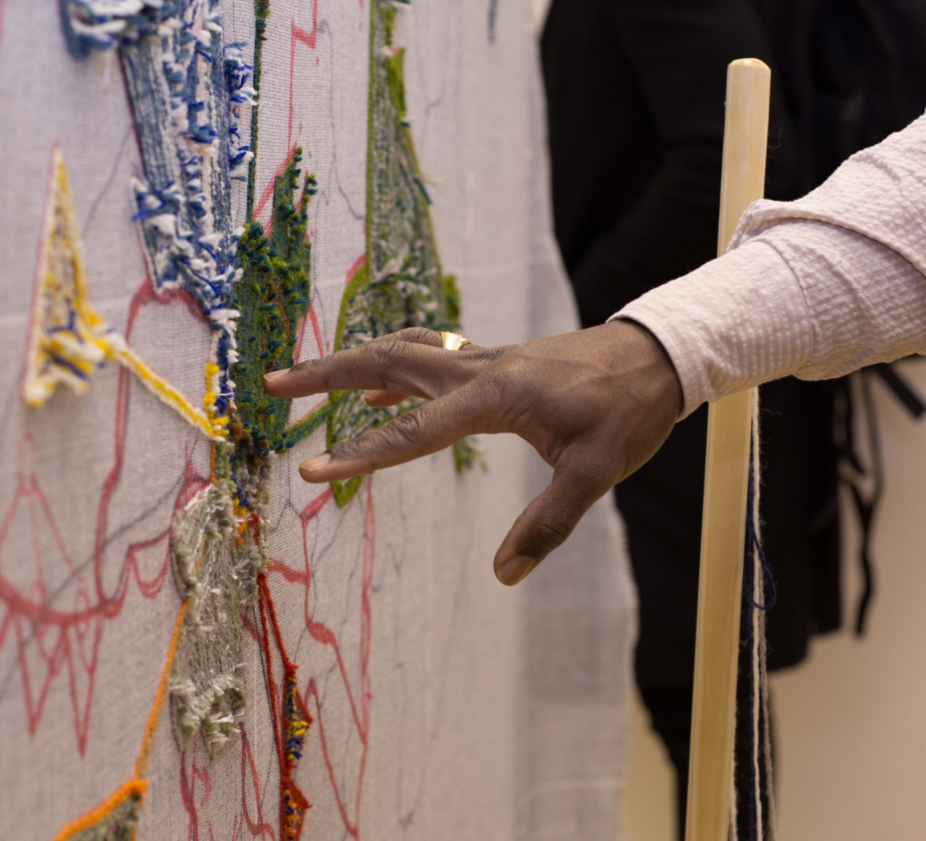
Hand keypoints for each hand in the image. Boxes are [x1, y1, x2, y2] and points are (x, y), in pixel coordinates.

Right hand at [263, 320, 683, 584]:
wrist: (656, 357)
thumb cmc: (629, 414)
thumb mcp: (597, 474)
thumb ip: (549, 523)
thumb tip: (505, 574)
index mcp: (495, 396)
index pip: (413, 431)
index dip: (359, 455)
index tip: (309, 471)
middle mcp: (477, 369)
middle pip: (384, 363)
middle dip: (324, 375)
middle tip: (269, 383)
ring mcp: (482, 359)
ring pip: (400, 352)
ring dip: (348, 363)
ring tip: (302, 380)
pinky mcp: (493, 362)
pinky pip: (425, 358)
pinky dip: (389, 369)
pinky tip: (375, 394)